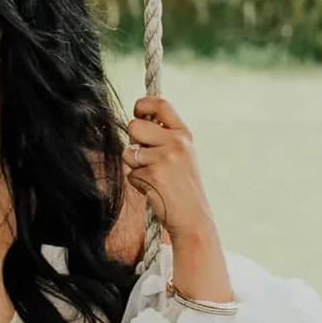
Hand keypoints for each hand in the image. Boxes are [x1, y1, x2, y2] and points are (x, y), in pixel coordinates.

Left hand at [121, 93, 214, 241]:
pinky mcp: (153, 175)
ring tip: (154, 177)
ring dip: (134, 166)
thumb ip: (164, 136)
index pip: (160, 104)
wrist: (193, 218)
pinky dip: (137, 183)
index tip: (137, 113)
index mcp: (184, 134)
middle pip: (135, 126)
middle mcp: (177, 142)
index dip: (142, 105)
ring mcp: (165, 158)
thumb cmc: (182, 187)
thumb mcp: (182, 155)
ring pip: (128, 151)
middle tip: (147, 158)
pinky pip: (130, 173)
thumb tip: (137, 119)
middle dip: (133, 142)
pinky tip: (154, 189)